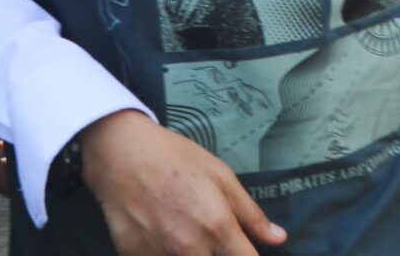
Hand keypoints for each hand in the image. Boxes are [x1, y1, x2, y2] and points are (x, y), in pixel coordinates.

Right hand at [81, 108, 286, 254]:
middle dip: (220, 254)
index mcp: (217, 227)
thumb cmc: (174, 158)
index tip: (245, 250)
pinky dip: (165, 253)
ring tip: (184, 228)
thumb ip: (251, 213)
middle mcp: (190, 249)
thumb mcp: (220, 175)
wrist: (120, 153)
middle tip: (212, 236)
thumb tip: (279, 239)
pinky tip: (162, 234)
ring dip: (194, 254)